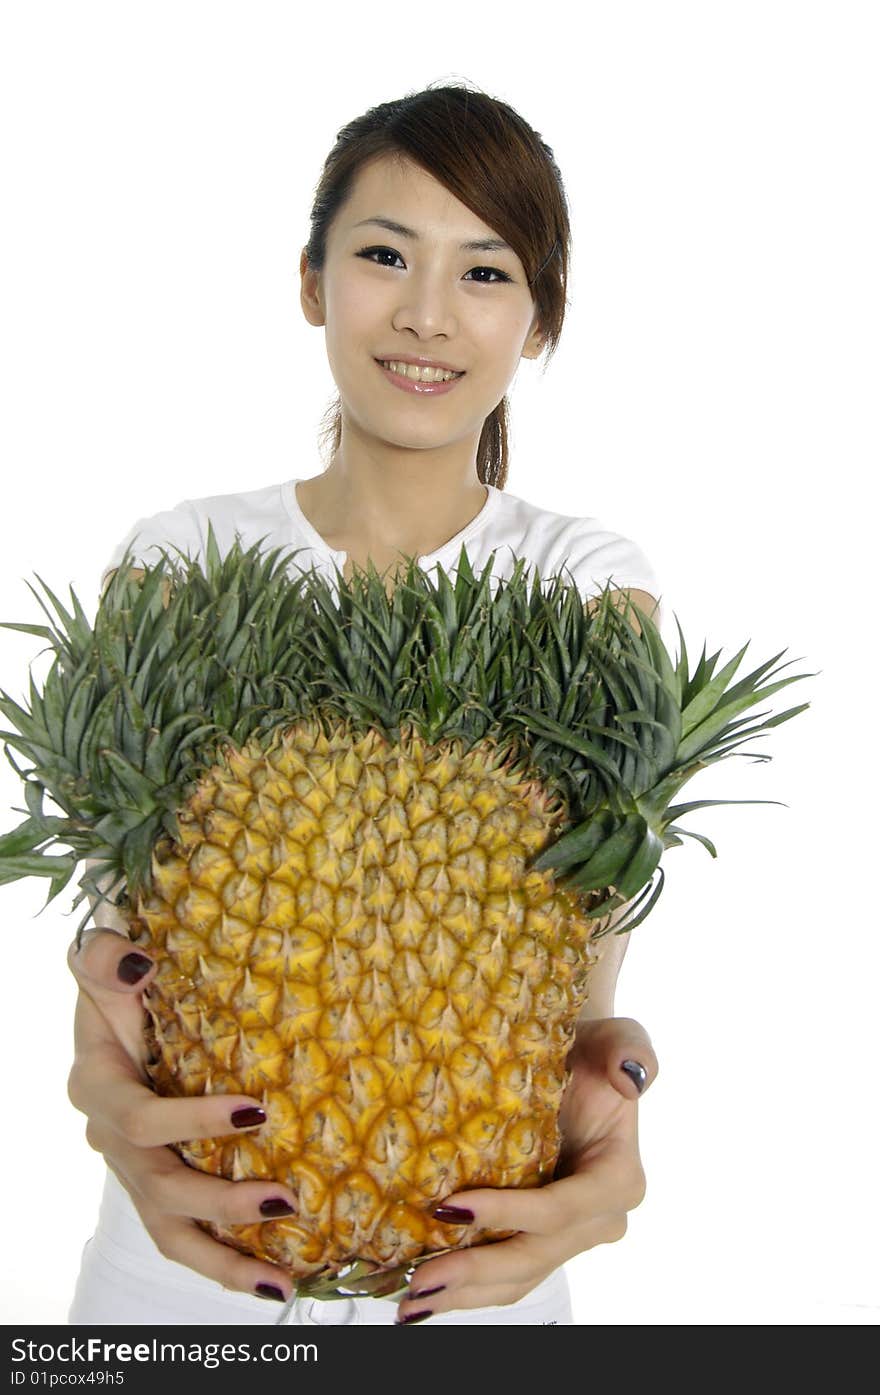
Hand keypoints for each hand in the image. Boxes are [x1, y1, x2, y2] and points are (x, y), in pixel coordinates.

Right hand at [66, 928, 298, 1303]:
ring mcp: (135, 1174)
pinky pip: (185, 1240)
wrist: (114, 1019)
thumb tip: (138, 960)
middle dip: (221, 1202)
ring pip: (171, 1235)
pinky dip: (225, 1266)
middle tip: (285, 1200)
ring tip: (282, 1282)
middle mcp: (112, 1141)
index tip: (254, 1112)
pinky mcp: (157, 1192)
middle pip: (161, 1189)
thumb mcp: (104, 968)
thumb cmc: (120, 990)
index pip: (141, 1118)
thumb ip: (105, 958)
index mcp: (99, 1089)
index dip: (192, 1121)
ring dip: (224, 1260)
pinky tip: (276, 1283)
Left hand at [392, 1016, 657, 1323]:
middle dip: (476, 1271)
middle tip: (418, 1281)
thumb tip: (631, 1074)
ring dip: (467, 1294)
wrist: (576, 1063)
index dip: (509, 1213)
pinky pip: (511, 1274)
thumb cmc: (590, 1047)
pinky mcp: (545, 1240)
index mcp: (618, 1177)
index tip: (451, 1206)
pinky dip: (472, 1288)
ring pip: (521, 1277)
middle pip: (535, 1255)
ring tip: (411, 1302)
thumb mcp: (615, 1035)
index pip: (560, 1207)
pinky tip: (429, 1292)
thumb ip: (629, 1049)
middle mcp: (600, 1218)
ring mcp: (572, 1236)